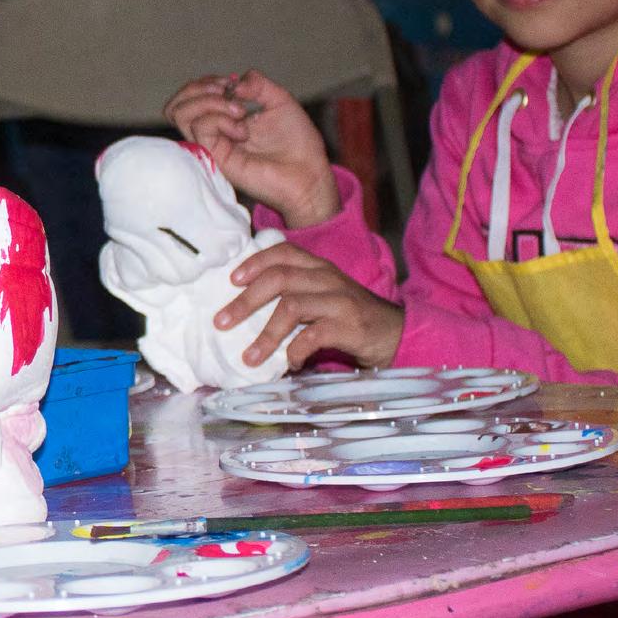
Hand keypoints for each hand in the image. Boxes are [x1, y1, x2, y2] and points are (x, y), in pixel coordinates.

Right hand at [166, 71, 340, 226]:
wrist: (308, 175)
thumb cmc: (298, 144)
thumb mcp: (279, 100)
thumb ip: (257, 83)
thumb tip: (233, 83)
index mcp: (225, 118)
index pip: (191, 96)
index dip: (206, 82)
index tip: (232, 83)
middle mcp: (214, 132)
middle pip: (177, 105)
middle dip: (199, 89)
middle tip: (228, 92)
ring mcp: (212, 146)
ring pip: (181, 114)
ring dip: (210, 102)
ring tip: (238, 112)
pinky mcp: (215, 158)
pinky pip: (200, 128)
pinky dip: (220, 119)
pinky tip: (242, 130)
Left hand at [215, 242, 402, 370]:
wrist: (396, 334)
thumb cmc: (350, 319)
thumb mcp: (322, 298)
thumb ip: (293, 295)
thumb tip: (243, 311)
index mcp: (318, 268)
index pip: (282, 252)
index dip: (254, 262)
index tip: (231, 280)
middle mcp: (328, 278)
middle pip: (279, 279)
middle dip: (245, 301)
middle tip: (221, 322)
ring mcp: (340, 301)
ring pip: (292, 307)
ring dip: (265, 334)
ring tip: (249, 357)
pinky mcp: (350, 326)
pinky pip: (314, 336)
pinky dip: (295, 351)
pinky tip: (289, 364)